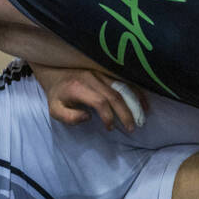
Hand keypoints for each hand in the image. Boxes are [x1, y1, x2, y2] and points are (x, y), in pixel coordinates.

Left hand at [32, 64, 147, 132]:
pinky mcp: (106, 71)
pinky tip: (143, 102)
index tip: (110, 128)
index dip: (108, 116)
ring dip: (134, 102)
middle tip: (132, 128)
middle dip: (125, 113)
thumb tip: (88, 117)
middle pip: (114, 95)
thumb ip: (69, 117)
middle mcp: (92, 77)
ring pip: (122, 87)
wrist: (55, 71)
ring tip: (142, 117)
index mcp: (78, 87)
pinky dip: (136, 91)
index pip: (99, 101)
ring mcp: (100, 72)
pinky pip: (124, 81)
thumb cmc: (57, 94)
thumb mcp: (55, 109)